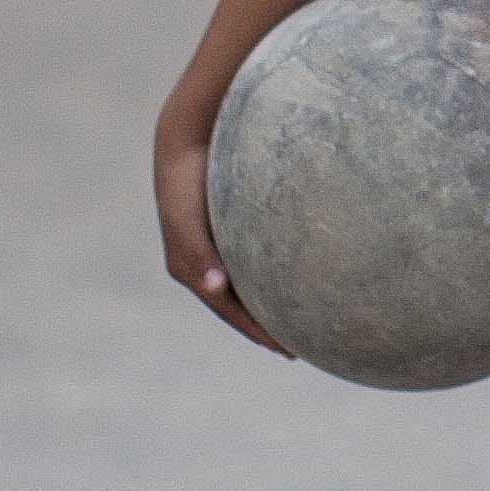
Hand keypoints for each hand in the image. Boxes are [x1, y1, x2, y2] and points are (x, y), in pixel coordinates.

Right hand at [154, 110, 290, 356]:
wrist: (188, 139)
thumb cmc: (185, 183)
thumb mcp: (187, 221)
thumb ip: (198, 254)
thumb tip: (217, 288)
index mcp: (192, 271)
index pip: (231, 312)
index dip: (259, 333)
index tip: (290, 350)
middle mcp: (206, 265)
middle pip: (240, 305)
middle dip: (267, 326)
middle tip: (304, 345)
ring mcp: (218, 247)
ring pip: (250, 284)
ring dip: (272, 303)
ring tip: (304, 319)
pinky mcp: (233, 228)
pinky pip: (257, 260)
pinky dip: (274, 275)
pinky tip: (297, 277)